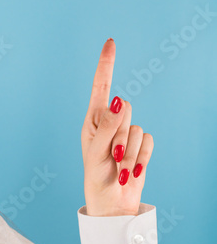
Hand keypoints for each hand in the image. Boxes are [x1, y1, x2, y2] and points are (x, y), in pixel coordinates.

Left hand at [81, 39, 153, 216]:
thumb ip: (107, 126)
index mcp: (93, 119)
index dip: (106, 64)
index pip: (101, 85)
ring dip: (129, 150)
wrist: (112, 201)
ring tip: (117, 165)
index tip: (110, 42)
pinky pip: (149, 140)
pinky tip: (131, 169)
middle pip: (125, 108)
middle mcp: (110, 121)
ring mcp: (127, 133)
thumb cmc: (96, 176)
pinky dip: (141, 157)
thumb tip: (117, 101)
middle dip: (120, 133)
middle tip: (110, 154)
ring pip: (138, 126)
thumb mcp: (95, 151)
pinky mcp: (141, 145)